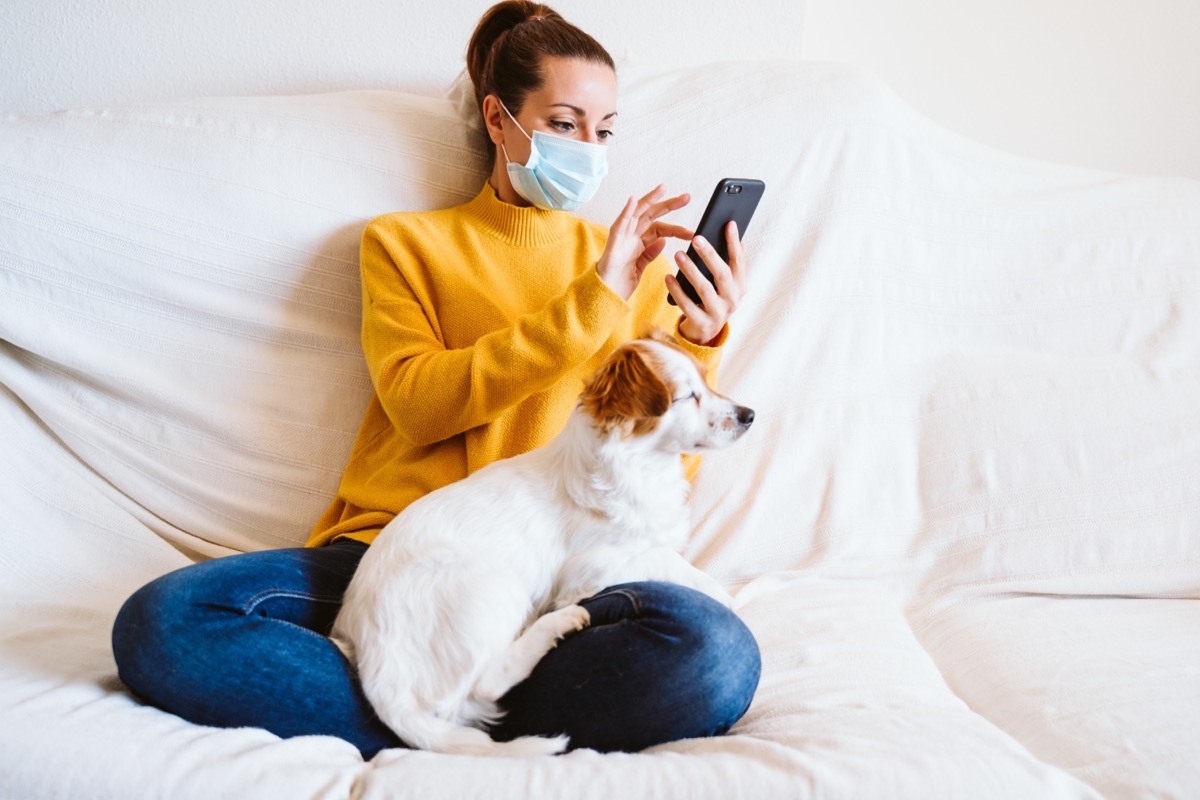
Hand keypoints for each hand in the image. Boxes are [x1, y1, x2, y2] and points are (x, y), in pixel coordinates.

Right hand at [596, 185, 692, 300]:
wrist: (605, 296)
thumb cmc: (620, 282)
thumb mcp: (641, 266)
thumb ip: (651, 253)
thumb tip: (663, 241)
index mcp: (639, 241)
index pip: (661, 228)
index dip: (676, 228)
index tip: (691, 232)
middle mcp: (631, 235)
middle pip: (652, 215)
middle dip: (669, 205)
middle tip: (686, 197)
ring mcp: (622, 237)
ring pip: (636, 213)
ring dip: (649, 199)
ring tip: (662, 189)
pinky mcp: (613, 242)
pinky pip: (620, 224)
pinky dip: (626, 211)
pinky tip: (633, 200)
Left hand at [666, 220, 746, 345]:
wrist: (705, 332)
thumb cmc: (713, 300)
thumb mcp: (725, 285)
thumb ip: (730, 265)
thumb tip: (739, 239)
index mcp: (740, 286)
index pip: (738, 261)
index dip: (734, 243)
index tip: (729, 224)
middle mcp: (732, 300)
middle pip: (722, 274)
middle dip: (709, 255)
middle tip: (696, 238)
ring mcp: (718, 313)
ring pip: (704, 289)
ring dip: (691, 270)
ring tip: (677, 255)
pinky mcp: (702, 324)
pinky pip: (688, 305)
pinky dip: (677, 291)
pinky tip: (668, 278)